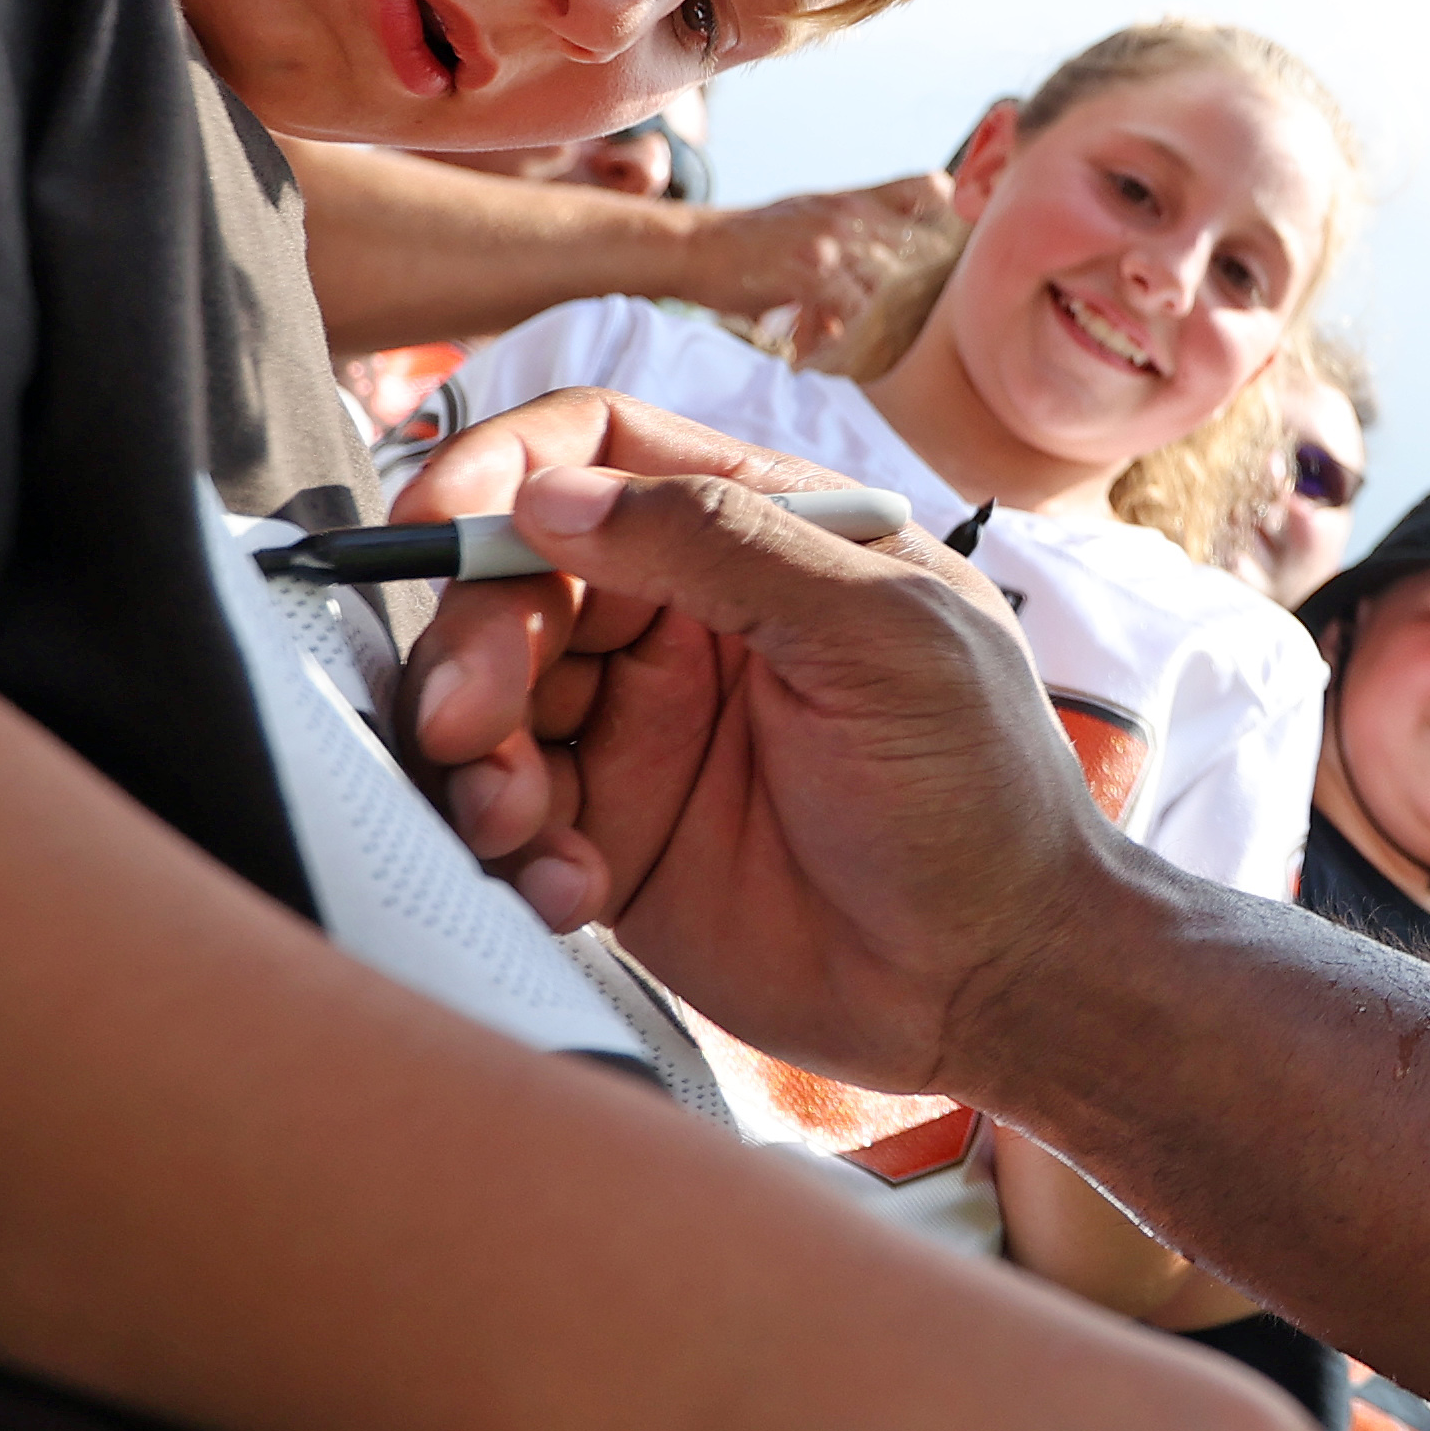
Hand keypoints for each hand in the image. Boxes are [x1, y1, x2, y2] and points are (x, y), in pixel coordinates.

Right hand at [391, 398, 1104, 1092]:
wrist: (996, 979)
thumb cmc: (976, 791)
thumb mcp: (877, 637)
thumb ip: (721, 545)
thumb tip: (556, 492)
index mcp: (762, 536)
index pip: (601, 451)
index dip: (503, 468)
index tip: (433, 522)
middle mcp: (687, 621)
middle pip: (518, 583)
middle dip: (473, 646)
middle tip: (468, 726)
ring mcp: (644, 730)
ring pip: (490, 702)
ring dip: (474, 758)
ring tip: (517, 824)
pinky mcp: (615, 836)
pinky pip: (512, 816)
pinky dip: (512, 848)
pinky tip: (572, 890)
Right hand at [682, 171, 954, 359]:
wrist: (694, 247)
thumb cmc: (752, 245)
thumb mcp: (809, 219)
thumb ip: (853, 235)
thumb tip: (893, 281)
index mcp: (854, 200)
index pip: (930, 188)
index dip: (948, 218)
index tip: (943, 256)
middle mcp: (850, 213)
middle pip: (920, 252)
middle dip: (914, 297)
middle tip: (896, 333)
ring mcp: (833, 240)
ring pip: (890, 288)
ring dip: (876, 327)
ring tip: (850, 348)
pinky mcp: (812, 270)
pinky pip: (855, 312)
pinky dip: (845, 339)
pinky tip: (817, 352)